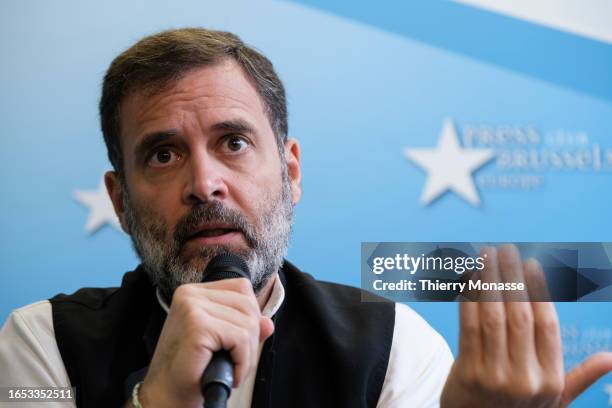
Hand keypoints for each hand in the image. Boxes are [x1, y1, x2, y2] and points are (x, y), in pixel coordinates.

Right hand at [136, 278, 274, 407]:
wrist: (168, 395)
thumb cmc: (192, 369)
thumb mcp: (222, 341)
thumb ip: (245, 327)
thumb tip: (268, 323)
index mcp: (194, 292)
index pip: (242, 288)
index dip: (250, 316)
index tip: (239, 341)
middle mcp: (190, 294)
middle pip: (248, 305)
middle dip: (251, 338)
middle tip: (237, 361)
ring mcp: (192, 307)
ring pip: (247, 323)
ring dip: (247, 354)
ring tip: (232, 369)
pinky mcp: (197, 325)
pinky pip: (240, 338)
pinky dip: (243, 362)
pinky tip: (231, 374)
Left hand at [441, 244, 611, 406]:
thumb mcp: (555, 400)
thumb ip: (580, 377)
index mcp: (550, 380)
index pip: (547, 325)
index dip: (539, 291)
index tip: (531, 264)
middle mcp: (525, 379)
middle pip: (520, 316)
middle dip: (512, 278)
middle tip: (507, 249)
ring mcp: (494, 377)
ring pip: (493, 318)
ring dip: (488, 281)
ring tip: (486, 255)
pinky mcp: (467, 374)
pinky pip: (469, 328)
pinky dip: (468, 299)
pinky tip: (468, 278)